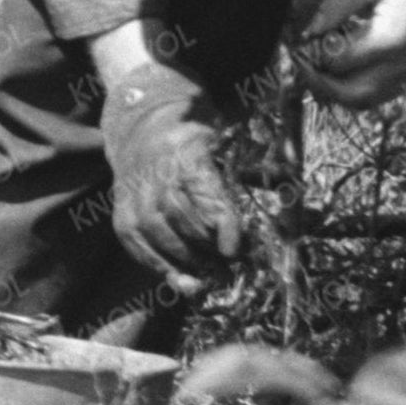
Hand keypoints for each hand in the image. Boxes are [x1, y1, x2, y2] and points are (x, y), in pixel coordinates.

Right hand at [90, 22, 254, 281]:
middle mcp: (152, 169)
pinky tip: (180, 279)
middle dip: (205, 245)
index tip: (236, 250)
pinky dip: (158, 265)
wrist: (142, 125)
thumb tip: (284, 198)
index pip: (201, 189)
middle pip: (177, 215)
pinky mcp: (121, 210)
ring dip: (184, 259)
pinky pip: (136, 243)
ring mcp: (132, 191)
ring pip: (155, 231)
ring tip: (208, 275)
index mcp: (184, 149)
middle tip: (228, 264)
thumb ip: (249, 171)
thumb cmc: (194, 137)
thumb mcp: (224, 143)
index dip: (220, 222)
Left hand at [297, 0, 405, 112]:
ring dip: (341, 91)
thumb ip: (336, 6)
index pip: (339, 63)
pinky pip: (387, 90)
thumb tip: (306, 29)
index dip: (311, 57)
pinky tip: (347, 65)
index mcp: (392, 40)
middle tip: (302, 66)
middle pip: (355, 96)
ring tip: (321, 67)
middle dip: (322, 86)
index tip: (295, 45)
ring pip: (371, 99)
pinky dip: (362, 86)